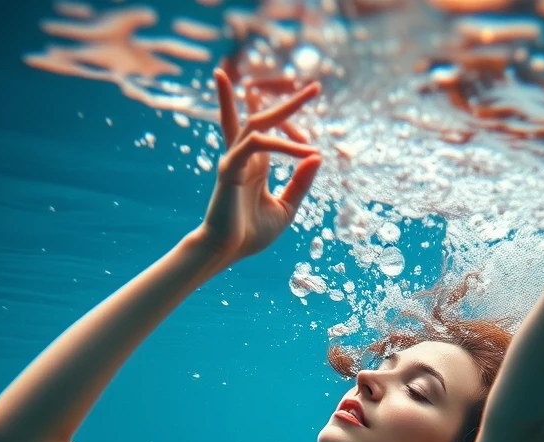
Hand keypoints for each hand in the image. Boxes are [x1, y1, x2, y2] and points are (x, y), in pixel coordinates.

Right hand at [196, 69, 322, 263]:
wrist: (225, 252)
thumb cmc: (251, 234)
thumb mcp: (286, 208)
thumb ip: (300, 184)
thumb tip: (317, 156)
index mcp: (255, 165)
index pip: (268, 131)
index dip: (286, 120)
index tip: (309, 119)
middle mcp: (244, 157)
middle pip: (263, 117)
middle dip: (288, 102)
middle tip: (316, 87)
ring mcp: (235, 160)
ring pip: (257, 122)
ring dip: (283, 108)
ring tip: (310, 95)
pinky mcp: (230, 168)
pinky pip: (256, 145)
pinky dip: (282, 145)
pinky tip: (305, 152)